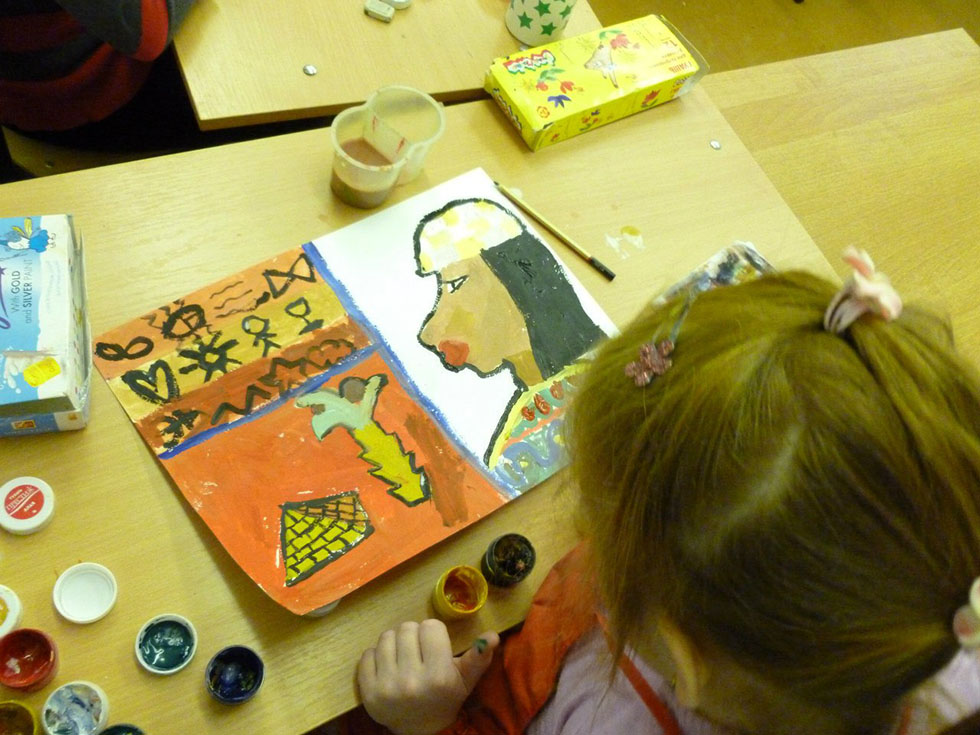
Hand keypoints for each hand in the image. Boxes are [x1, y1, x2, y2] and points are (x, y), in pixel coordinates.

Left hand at [357, 619, 498, 734]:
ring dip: (395, 643)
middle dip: (414, 636)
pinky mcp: (368, 692)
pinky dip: (376, 656)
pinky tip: (388, 667)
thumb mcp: (465, 681)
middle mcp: (412, 681)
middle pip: (407, 628)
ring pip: (386, 637)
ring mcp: (387, 687)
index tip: (434, 646)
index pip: (431, 627)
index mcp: (439, 677)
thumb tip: (492, 635)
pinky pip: (367, 654)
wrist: (418, 731)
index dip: (434, 634)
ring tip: (403, 657)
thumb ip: (479, 658)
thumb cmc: (444, 699)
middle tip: (418, 651)